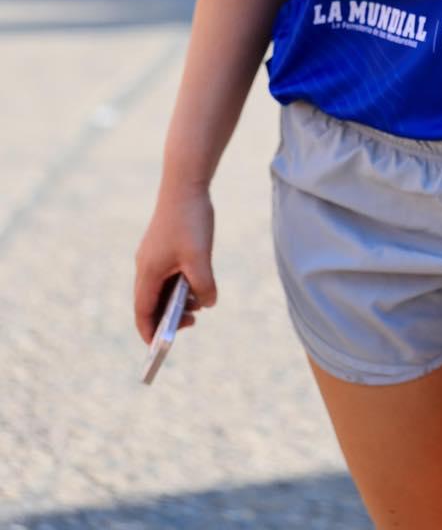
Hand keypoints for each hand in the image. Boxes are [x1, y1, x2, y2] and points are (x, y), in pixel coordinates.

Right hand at [134, 185, 216, 343]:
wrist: (185, 184)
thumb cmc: (190, 221)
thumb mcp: (201, 259)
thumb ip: (204, 287)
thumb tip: (207, 304)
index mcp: (148, 273)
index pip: (142, 313)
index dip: (150, 333)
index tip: (162, 348)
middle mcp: (145, 266)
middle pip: (150, 303)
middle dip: (168, 317)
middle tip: (193, 320)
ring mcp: (152, 255)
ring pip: (161, 287)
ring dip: (177, 298)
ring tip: (200, 299)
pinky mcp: (162, 246)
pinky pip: (167, 273)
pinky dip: (179, 283)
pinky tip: (198, 279)